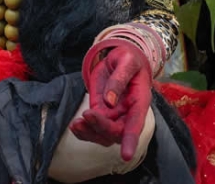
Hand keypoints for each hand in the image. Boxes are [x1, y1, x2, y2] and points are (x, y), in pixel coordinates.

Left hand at [69, 42, 151, 160]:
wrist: (120, 58)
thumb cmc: (128, 59)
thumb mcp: (126, 61)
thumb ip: (119, 79)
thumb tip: (109, 102)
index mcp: (140, 101)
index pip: (136, 124)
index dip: (131, 139)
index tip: (126, 155)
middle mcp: (128, 113)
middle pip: (117, 132)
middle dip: (102, 128)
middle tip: (86, 114)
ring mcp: (114, 116)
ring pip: (104, 135)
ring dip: (90, 133)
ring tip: (76, 124)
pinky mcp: (101, 113)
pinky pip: (93, 128)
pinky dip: (83, 131)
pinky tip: (75, 126)